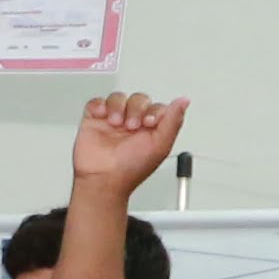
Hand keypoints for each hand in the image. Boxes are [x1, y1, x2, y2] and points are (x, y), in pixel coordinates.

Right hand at [72, 89, 186, 202]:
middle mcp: (132, 124)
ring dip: (118, 107)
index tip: (149, 122)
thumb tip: (184, 101)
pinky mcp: (94, 120)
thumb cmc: (130, 171)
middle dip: (136, 109)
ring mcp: (113, 121)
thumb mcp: (160, 146)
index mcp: (150, 130)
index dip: (154, 111)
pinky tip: (103, 116)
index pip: (156, 108)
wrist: (103, 180)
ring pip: (119, 98)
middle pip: (138, 99)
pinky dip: (99, 105)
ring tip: (115, 123)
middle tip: (131, 126)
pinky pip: (97, 102)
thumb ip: (173, 122)